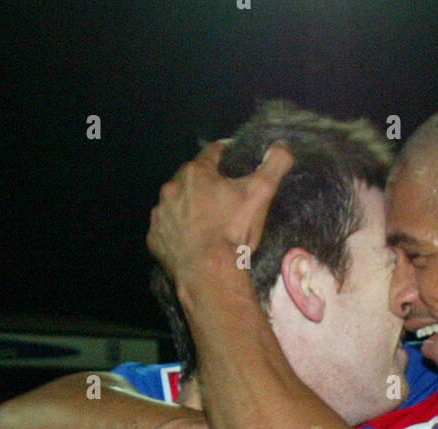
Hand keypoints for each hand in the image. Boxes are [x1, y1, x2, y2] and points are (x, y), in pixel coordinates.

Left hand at [147, 140, 293, 286]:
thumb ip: (274, 164)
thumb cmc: (233, 231)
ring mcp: (161, 214)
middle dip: (203, 184)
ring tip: (203, 223)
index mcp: (196, 172)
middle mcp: (172, 188)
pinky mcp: (155, 238)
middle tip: (219, 199)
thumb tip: (282, 145)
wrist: (209, 273)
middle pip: (189, 178)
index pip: (212, 153)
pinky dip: (176, 231)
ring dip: (186, 207)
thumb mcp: (261, 194)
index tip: (231, 161)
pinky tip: (189, 240)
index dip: (224, 155)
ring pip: (175, 203)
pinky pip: (166, 229)